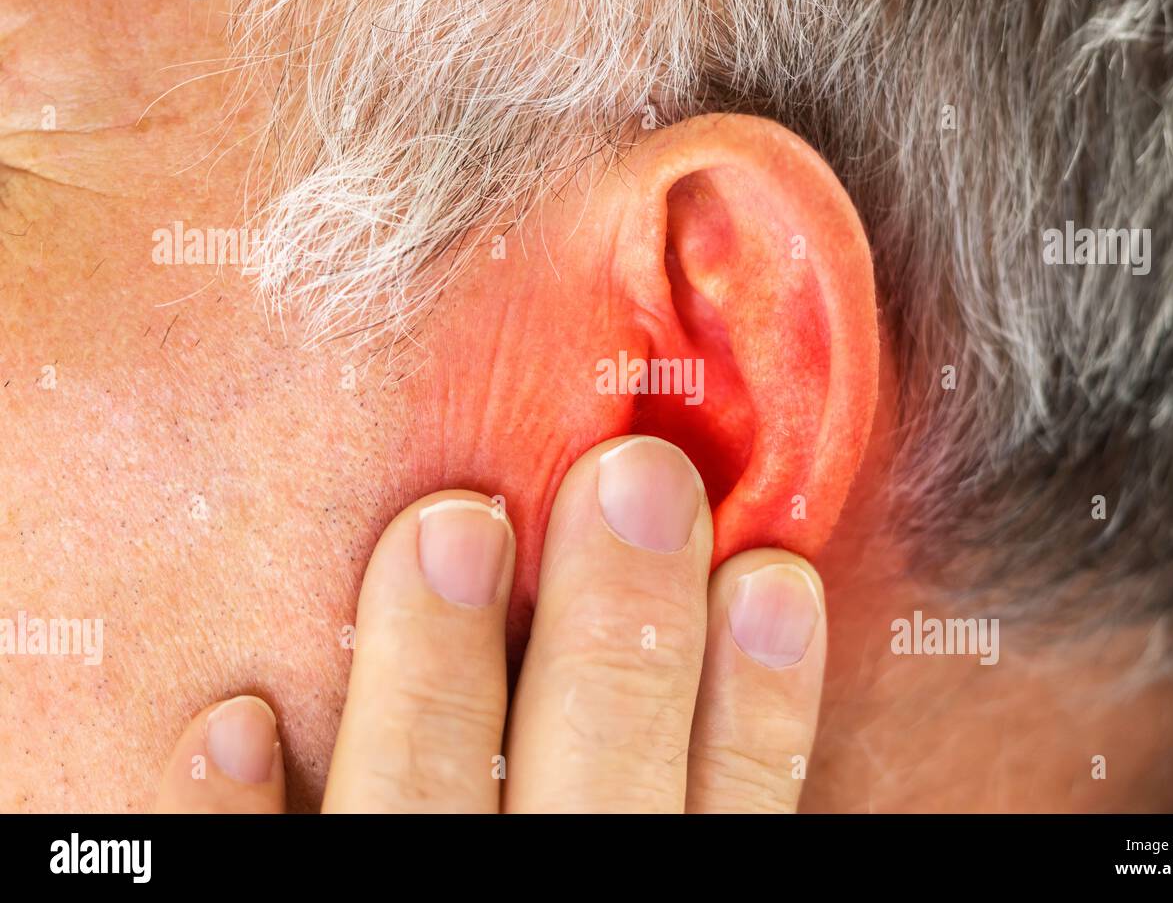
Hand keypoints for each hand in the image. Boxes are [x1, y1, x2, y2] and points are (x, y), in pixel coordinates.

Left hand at [154, 436, 826, 811]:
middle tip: (631, 480)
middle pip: (596, 799)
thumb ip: (709, 821)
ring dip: (430, 684)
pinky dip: (233, 829)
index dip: (757, 706)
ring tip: (448, 526)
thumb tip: (761, 669)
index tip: (772, 578)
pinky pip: (258, 897)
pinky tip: (230, 725)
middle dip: (620, 640)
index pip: (731, 824)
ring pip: (415, 824)